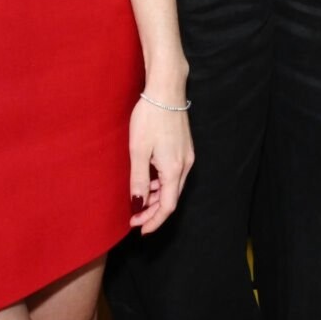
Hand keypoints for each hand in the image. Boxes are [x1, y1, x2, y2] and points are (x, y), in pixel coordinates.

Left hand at [128, 95, 193, 234]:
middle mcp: (185, 165)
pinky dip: (161, 183)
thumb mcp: (138, 151)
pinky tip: (149, 180)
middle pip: (171, 198)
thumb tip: (138, 205)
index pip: (167, 206)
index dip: (153, 221)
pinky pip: (174, 174)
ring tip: (138, 199)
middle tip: (133, 217)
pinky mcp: (184, 148)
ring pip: (173, 186)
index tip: (139, 229)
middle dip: (153, 212)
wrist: (166, 90)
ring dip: (156, 197)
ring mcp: (187, 156)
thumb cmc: (150, 118)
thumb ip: (138, 180)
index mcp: (174, 169)